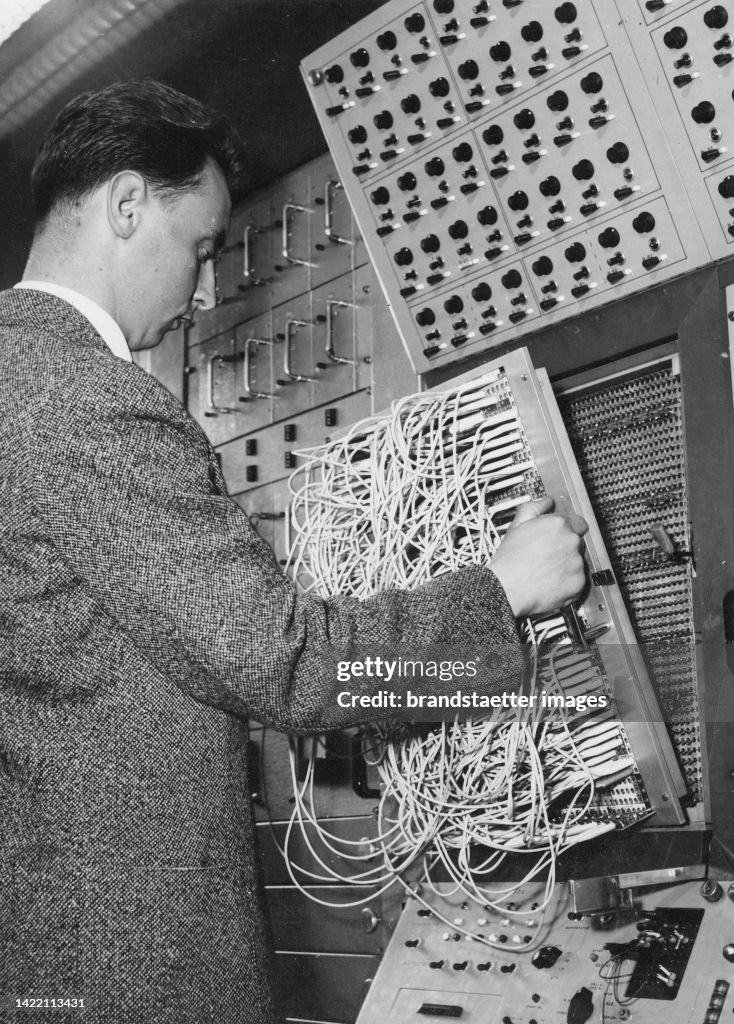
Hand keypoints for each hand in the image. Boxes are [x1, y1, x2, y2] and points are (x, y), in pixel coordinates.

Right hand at [489, 497, 587, 617]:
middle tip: (548, 555)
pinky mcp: (578, 582)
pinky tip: (551, 582)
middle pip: (577, 542)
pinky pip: (578, 581)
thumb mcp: (517, 525)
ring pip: (578, 562)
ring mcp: (577, 562)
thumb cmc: (509, 560)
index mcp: (558, 524)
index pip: (578, 523)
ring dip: (567, 565)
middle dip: (565, 548)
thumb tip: (546, 502)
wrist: (507, 588)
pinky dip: (568, 583)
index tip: (560, 536)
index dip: (567, 530)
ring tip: (546, 570)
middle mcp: (571, 541)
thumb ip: (534, 508)